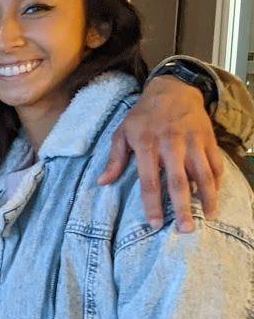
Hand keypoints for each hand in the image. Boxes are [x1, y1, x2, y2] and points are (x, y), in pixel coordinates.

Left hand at [99, 76, 222, 231]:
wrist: (173, 89)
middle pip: (179, 181)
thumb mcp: (122, 132)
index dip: (152, 204)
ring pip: (203, 174)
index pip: (149, 180)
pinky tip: (214, 195)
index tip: (155, 224)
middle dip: (182, 207)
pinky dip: (217, 180)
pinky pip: (215, 163)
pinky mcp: (209, 139)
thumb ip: (115, 159)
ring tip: (208, 217)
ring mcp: (193, 141)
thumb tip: (102, 183)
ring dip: (207, 197)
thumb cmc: (143, 115)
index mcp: (147, 145)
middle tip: (185, 229)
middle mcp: (172, 144)